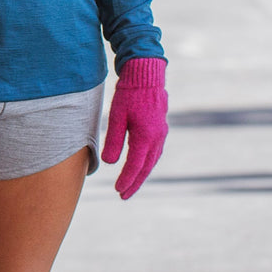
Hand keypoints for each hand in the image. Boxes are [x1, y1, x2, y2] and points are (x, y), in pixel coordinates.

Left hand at [102, 56, 167, 198]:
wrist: (146, 75)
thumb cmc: (129, 94)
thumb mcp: (116, 115)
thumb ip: (114, 140)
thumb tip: (110, 163)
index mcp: (146, 137)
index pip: (135, 166)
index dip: (126, 180)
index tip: (118, 190)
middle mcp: (157, 139)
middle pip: (146, 168)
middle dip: (134, 183)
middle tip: (123, 196)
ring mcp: (161, 134)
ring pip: (152, 161)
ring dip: (141, 174)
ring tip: (130, 185)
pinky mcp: (161, 129)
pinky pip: (154, 152)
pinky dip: (147, 163)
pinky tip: (140, 165)